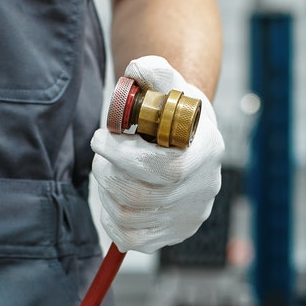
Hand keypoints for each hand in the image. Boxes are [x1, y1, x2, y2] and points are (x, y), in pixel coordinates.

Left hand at [89, 56, 223, 252]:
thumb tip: (137, 68)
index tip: (101, 138)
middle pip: (139, 195)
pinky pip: (129, 238)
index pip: (160, 169)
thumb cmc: (175, 111)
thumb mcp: (171, 86)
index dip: (120, 156)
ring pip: (129, 216)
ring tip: (111, 170)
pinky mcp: (172, 235)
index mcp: (205, 153)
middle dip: (107, 171)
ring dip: (107, 191)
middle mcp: (202, 190)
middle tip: (102, 154)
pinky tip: (116, 195)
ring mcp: (187, 217)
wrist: (190, 140)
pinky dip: (112, 217)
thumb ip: (155, 71)